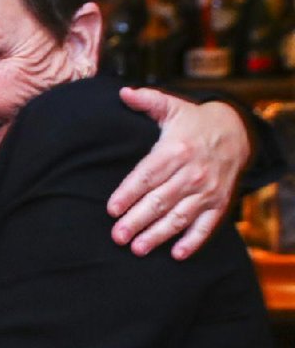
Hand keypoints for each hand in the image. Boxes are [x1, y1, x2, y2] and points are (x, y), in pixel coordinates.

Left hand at [108, 87, 249, 259]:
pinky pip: (206, 226)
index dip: (128, 193)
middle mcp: (191, 173)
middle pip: (160, 200)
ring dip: (158, 235)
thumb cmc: (193, 121)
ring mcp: (207, 190)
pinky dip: (192, 241)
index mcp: (175, 150)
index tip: (111, 209)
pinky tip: (176, 254)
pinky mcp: (219, 203)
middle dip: (137, 220)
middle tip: (117, 236)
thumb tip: (123, 93)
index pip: (147, 175)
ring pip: (179, 217)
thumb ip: (146, 100)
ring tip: (137, 249)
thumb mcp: (171, 106)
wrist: (236, 132)